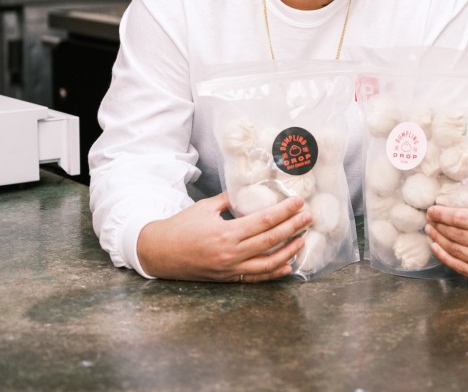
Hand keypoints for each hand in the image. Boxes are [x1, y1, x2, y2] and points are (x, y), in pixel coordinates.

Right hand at [137, 192, 311, 281]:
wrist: (159, 253)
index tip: (298, 203)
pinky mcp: (228, 279)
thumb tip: (248, 189)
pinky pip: (255, 278)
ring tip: (302, 239)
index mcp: (226, 233)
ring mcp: (230, 269)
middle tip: (308, 217)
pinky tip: (287, 266)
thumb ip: (229, 200)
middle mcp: (231, 253)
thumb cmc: (181, 227)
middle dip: (293, 228)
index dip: (284, 212)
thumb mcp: (205, 207)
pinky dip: (273, 273)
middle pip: (270, 241)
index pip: (263, 221)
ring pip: (267, 263)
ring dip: (288, 251)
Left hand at [424, 151, 467, 282]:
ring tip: (429, 230)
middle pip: (458, 236)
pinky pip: (460, 267)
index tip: (431, 210)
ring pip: (457, 251)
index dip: (444, 214)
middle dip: (439, 227)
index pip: (464, 219)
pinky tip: (435, 246)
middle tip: (427, 220)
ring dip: (439, 240)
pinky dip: (444, 257)